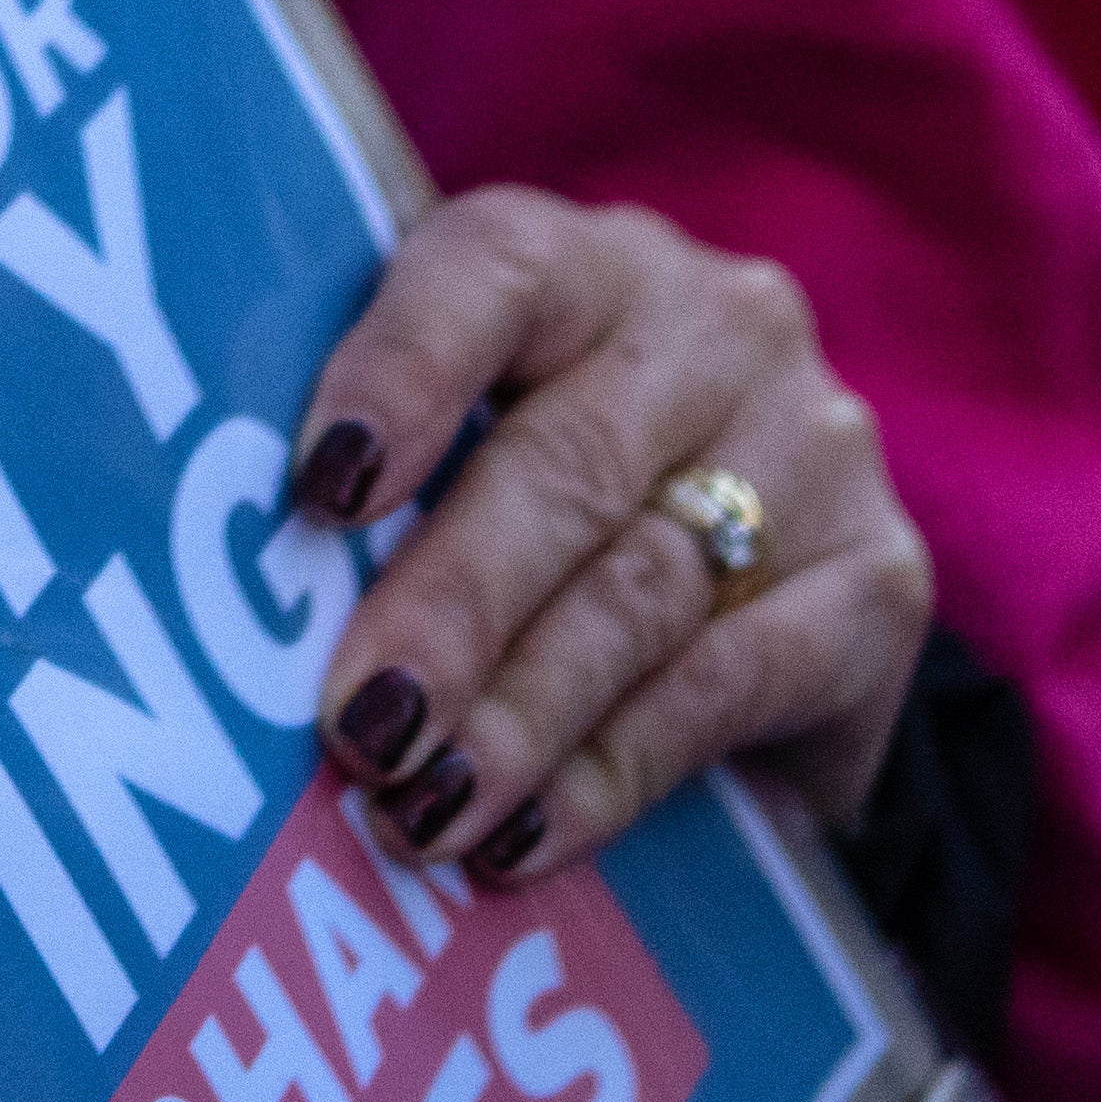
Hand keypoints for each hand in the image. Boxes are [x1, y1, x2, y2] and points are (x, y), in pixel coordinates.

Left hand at [294, 188, 931, 878]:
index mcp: (582, 265)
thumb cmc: (545, 527)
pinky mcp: (880, 579)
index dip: (401, 371)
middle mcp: (714, 325)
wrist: (770, 616)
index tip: (325, 488)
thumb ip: (374, 503)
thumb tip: (220, 629)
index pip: (490, 273)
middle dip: (447, 607)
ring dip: (518, 715)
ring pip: (641, 588)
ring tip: (423, 807)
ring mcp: (814, 445)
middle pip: (563, 462)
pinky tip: (527, 836)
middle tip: (358, 723)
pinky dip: (612, 773)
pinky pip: (730, 683)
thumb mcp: (466, 476)